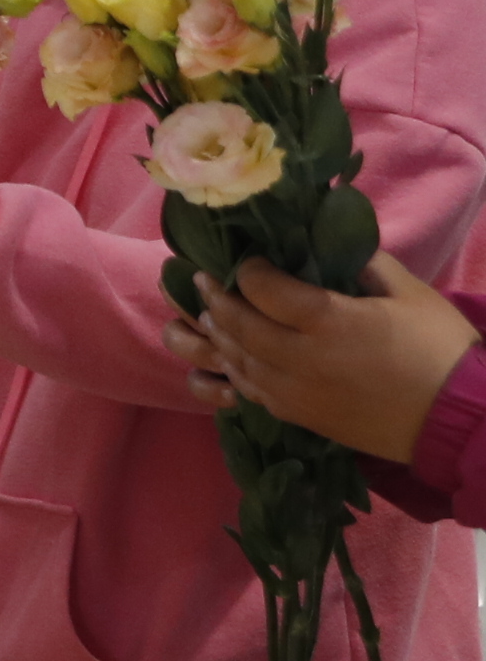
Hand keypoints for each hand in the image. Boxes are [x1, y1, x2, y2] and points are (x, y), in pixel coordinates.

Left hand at [166, 253, 475, 460]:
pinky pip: (252, 394)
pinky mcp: (301, 418)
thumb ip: (365, 265)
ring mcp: (297, 394)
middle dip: (216, 301)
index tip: (247, 261)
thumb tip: (333, 242)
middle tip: (202, 282)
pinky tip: (230, 360)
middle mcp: (301, 359)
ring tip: (208, 316)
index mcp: (329, 322)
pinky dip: (234, 374)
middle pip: (240, 327)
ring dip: (218, 337)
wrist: (457, 418)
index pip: (264, 290)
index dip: (248, 272)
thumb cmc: (440, 349)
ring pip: (238, 363)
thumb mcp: (410, 293)